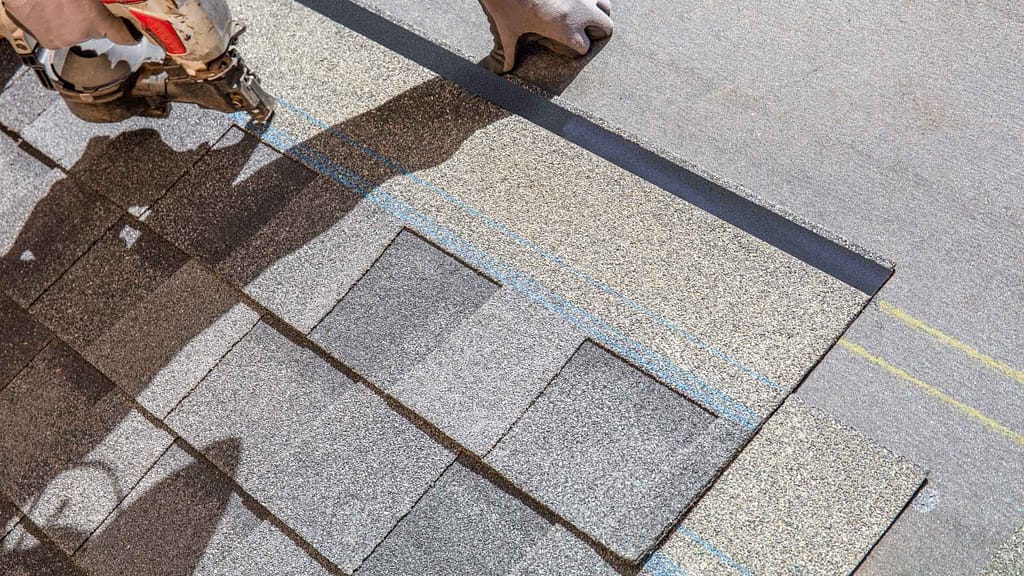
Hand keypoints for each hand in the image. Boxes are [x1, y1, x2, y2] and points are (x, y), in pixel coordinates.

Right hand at [3, 0, 134, 49]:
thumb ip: (96, 2)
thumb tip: (97, 4)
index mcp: (95, 18)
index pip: (122, 35)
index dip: (129, 36)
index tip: (133, 36)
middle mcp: (83, 33)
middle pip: (96, 32)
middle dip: (90, 20)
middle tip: (78, 5)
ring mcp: (65, 40)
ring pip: (77, 34)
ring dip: (72, 23)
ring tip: (59, 6)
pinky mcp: (50, 43)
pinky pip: (60, 36)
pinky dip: (57, 27)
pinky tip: (49, 12)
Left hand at [478, 0, 613, 72]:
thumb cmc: (508, 5)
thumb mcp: (509, 30)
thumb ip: (509, 51)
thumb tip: (504, 69)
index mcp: (567, 30)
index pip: (585, 47)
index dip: (577, 48)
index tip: (570, 47)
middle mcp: (580, 11)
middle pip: (606, 26)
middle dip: (596, 31)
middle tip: (583, 31)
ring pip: (605, 5)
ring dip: (597, 11)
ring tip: (583, 14)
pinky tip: (572, 1)